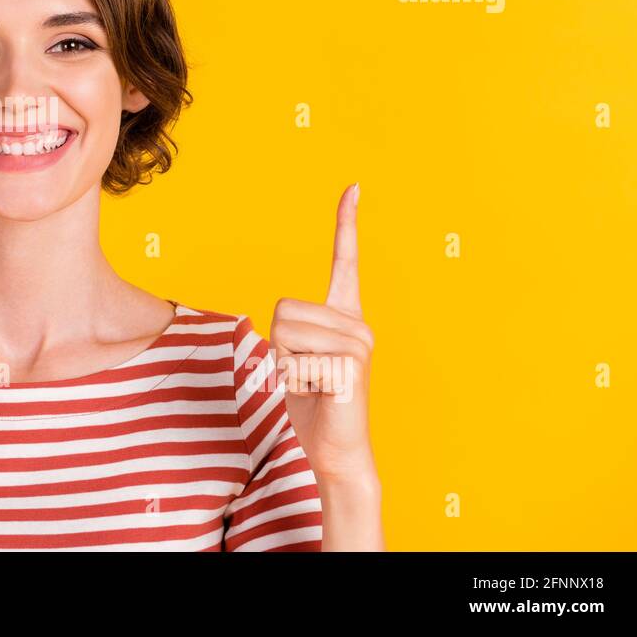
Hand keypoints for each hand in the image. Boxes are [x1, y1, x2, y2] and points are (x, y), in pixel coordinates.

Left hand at [269, 183, 377, 484]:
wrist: (336, 449)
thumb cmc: (312, 404)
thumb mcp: (295, 358)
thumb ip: (291, 332)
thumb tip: (279, 318)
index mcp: (344, 316)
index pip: (345, 260)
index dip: (346, 223)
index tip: (352, 186)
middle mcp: (357, 322)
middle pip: (282, 309)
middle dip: (277, 345)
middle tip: (302, 372)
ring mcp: (358, 341)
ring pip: (284, 331)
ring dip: (285, 363)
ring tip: (311, 383)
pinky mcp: (351, 363)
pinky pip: (294, 357)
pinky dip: (293, 380)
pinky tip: (318, 394)